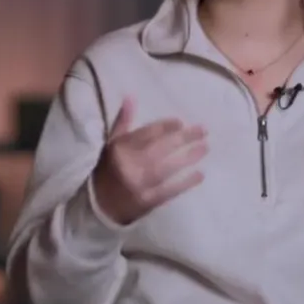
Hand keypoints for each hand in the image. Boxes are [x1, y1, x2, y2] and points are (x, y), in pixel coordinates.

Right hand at [90, 97, 208, 225]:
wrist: (97, 206)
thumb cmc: (107, 170)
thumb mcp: (110, 144)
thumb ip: (123, 122)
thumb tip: (131, 97)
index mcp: (119, 149)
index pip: (146, 134)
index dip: (165, 127)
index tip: (180, 122)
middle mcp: (129, 165)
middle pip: (160, 148)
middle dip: (183, 138)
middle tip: (203, 131)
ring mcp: (139, 185)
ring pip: (167, 168)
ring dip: (188, 157)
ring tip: (205, 148)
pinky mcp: (146, 202)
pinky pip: (169, 190)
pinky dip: (185, 183)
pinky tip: (200, 174)